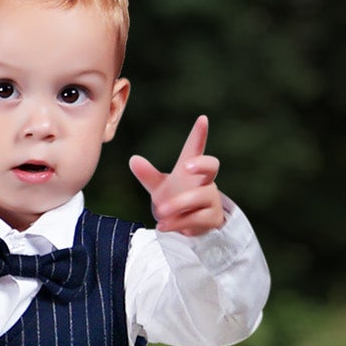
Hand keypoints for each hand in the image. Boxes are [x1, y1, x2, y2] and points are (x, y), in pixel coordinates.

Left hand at [129, 114, 225, 236]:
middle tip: (186, 166)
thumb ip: (148, 175)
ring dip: (179, 203)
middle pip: (212, 166)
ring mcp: (210, 199)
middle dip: (202, 164)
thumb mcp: (159, 187)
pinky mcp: (211, 218)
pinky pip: (196, 219)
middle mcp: (205, 181)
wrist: (189, 226)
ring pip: (199, 196)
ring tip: (160, 211)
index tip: (202, 118)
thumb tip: (133, 159)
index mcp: (191, 169)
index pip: (196, 148)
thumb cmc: (176, 198)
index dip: (199, 134)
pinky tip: (162, 226)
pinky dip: (177, 223)